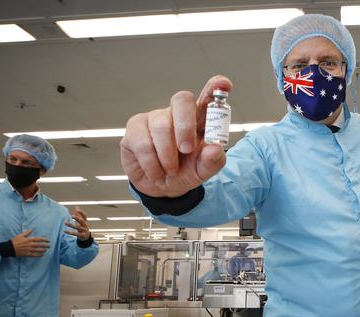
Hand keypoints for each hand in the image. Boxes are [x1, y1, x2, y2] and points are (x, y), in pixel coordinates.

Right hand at [12, 229, 49, 256]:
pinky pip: (34, 255)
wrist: (9, 248)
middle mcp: (30, 245)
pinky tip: (42, 255)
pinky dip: (39, 255)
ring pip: (38, 250)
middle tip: (49, 245)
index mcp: (28, 240)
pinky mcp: (27, 254)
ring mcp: (29, 250)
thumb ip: (27, 232)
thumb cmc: (15, 241)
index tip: (48, 240)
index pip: (38, 239)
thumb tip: (32, 229)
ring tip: (46, 249)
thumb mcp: (20, 235)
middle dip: (45, 245)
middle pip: (39, 245)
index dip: (44, 239)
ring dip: (43, 250)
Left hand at [64, 207, 90, 240]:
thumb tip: (77, 207)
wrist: (86, 236)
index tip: (77, 209)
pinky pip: (75, 234)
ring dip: (71, 225)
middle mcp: (85, 225)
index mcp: (85, 221)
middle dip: (78, 218)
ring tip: (65, 222)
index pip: (84, 216)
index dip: (81, 212)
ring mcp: (84, 230)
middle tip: (72, 215)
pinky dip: (70, 232)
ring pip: (77, 227)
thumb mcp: (81, 221)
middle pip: (82, 221)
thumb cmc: (82, 227)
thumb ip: (79, 214)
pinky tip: (64, 231)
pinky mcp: (81, 235)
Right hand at [120, 76, 232, 197]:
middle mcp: (177, 114)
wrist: (161, 189)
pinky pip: (143, 142)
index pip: (208, 98)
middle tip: (186, 150)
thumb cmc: (184, 172)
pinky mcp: (135, 127)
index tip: (224, 84)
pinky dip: (151, 163)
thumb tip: (216, 149)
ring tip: (170, 170)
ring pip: (161, 126)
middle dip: (185, 125)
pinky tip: (156, 171)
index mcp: (199, 121)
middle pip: (182, 99)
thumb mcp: (202, 171)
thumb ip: (212, 161)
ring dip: (167, 156)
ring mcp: (155, 118)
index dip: (215, 88)